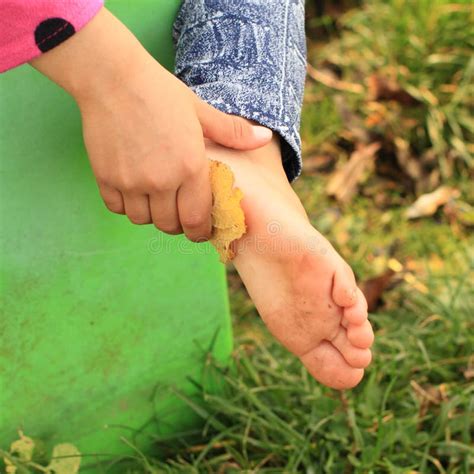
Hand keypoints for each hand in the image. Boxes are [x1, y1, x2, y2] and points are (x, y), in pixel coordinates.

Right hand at [30, 8, 271, 240]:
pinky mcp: (106, 177)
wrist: (112, 77)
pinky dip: (126, 205)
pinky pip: (117, 208)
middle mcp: (161, 180)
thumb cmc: (160, 92)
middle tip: (179, 213)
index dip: (200, 231)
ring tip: (156, 199)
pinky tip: (134, 190)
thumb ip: (233, 132)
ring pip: (143, 220)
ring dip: (151, 215)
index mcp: (190, 167)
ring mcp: (131, 181)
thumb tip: (265, 137)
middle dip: (178, 224)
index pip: (196, 220)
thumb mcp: (201, 111)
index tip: (200, 229)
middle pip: (170, 225)